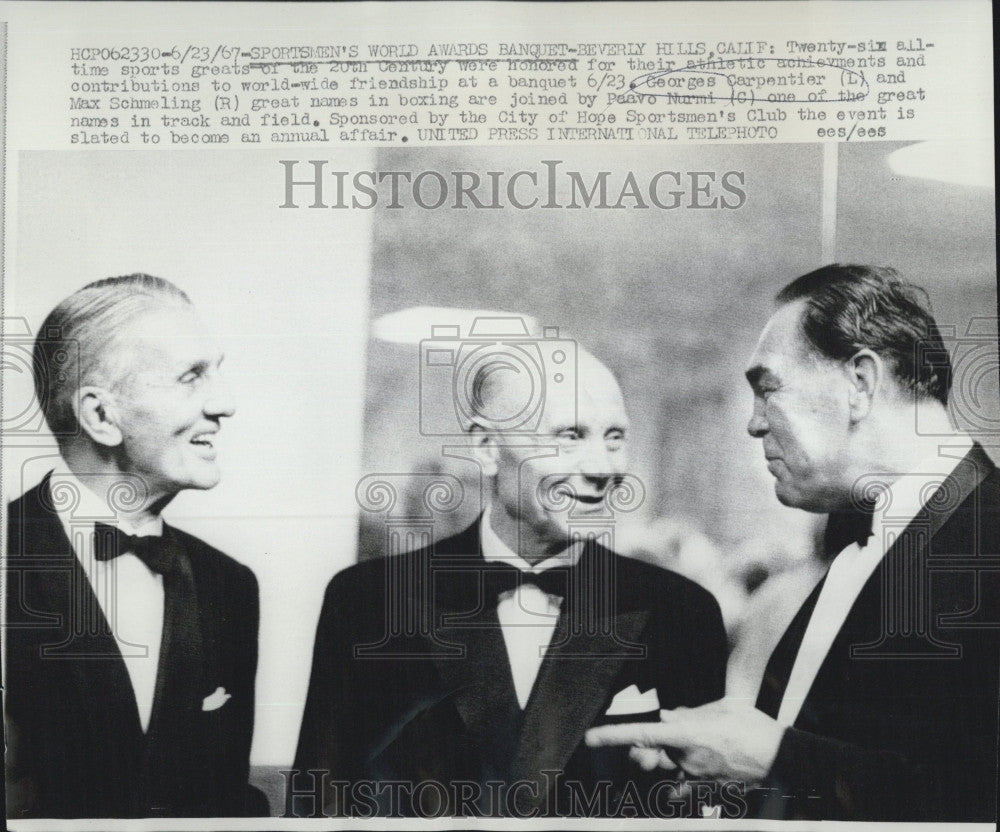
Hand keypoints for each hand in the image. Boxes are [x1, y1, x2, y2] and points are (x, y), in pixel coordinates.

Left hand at [585, 697, 783, 785]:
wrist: (782, 757)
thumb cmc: (753, 727)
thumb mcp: (720, 708)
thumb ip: (689, 714)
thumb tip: (669, 718)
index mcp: (688, 734)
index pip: (641, 734)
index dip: (613, 736)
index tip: (591, 738)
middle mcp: (687, 758)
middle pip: (649, 755)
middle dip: (642, 749)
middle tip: (650, 741)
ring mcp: (697, 778)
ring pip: (665, 771)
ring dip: (662, 762)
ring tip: (676, 751)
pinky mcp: (708, 790)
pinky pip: (682, 789)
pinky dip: (678, 781)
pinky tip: (685, 774)